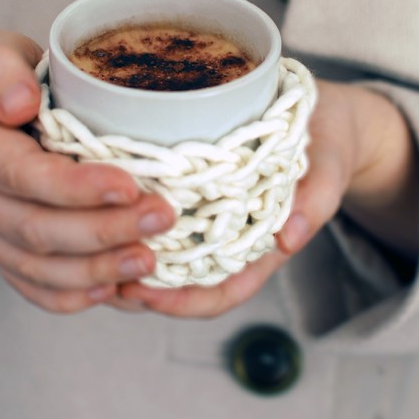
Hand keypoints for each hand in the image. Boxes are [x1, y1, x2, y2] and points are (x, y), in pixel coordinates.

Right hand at [0, 31, 175, 312]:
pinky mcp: (1, 246)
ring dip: (95, 269)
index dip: (72, 186)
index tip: (128, 185)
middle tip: (162, 218)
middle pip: (33, 227)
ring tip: (151, 261)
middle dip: (101, 231)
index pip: (18, 172)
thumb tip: (19, 103)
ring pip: (34, 266)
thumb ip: (0, 70)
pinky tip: (114, 290)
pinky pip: (30, 284)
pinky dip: (72, 294)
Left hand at [116, 79, 418, 317]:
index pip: (222, 290)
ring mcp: (213, 213)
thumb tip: (289, 237)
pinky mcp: (197, 186)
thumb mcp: (327, 168)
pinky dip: (135, 217)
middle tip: (100, 273)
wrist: (326, 116)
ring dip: (130, 256)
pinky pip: (163, 212)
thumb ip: (314, 201)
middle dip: (143, 287)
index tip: (146, 295)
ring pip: (167, 252)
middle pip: (184, 281)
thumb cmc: (327, 144)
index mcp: (262, 243)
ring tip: (91, 245)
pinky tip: (107, 206)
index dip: (185, 302)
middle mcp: (231, 235)